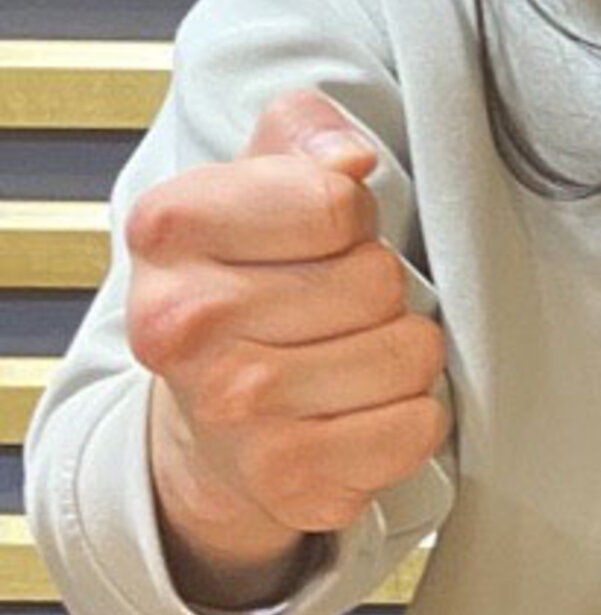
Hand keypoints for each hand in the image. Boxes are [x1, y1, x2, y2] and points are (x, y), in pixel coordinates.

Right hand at [127, 88, 448, 586]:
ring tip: (346, 357)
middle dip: (379, 288)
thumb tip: (349, 158)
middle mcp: (181, 326)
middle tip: (331, 308)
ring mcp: (231, 411)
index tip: (319, 237)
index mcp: (169, 229)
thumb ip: (306, 134)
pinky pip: (416, 425)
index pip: (335, 200)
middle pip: (377, 278)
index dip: (352, 216)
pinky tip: (356, 411)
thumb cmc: (249, 285)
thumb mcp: (261, 182)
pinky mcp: (285, 479)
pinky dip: (409, 417)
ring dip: (401, 353)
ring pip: (409, 352)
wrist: (207, 424)